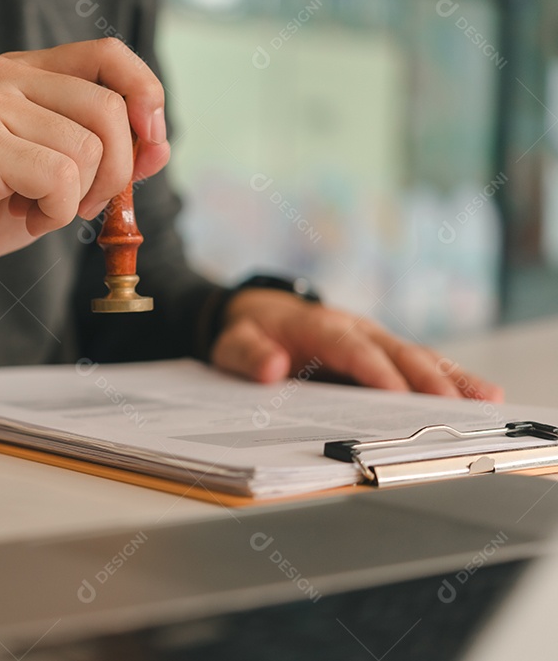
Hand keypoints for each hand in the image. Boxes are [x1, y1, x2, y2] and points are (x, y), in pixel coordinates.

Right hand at [0, 38, 170, 292]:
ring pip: (87, 149)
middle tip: (84, 204)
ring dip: (78, 199)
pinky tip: (23, 215)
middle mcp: (0, 75)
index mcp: (20, 71)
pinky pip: (59, 178)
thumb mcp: (54, 179)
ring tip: (39, 209)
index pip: (108, 55)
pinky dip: (55, 213)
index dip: (146, 95)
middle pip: (109, 108)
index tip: (151, 144)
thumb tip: (160, 145)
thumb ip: (105, 156)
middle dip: (117, 171)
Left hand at [210, 289, 503, 401]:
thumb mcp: (232, 343)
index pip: (349, 347)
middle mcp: (354, 329)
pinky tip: (482, 396)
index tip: (395, 393)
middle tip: (453, 407)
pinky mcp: (383, 355)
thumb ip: (247, 355)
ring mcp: (373, 341)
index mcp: (317, 325)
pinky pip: (419, 367)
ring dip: (451, 379)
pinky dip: (450, 380)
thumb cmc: (248, 332)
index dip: (373, 369)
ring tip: (487, 401)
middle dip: (425, 378)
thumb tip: (271, 368)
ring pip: (417, 357)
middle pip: (394, 352)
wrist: (258, 313)